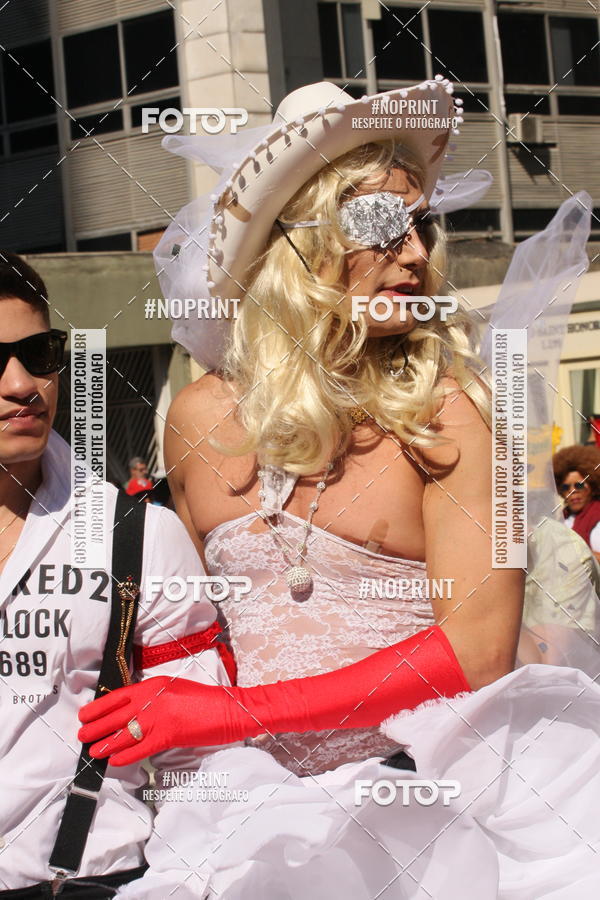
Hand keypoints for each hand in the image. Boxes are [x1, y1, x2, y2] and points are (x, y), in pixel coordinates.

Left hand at [78, 677, 255, 765]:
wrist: (231, 709)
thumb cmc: (207, 701)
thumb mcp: (176, 691)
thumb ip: (156, 698)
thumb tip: (136, 712)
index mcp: (155, 685)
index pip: (119, 696)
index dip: (99, 707)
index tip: (85, 714)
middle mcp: (153, 699)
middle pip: (117, 715)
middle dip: (96, 726)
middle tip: (82, 735)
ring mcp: (160, 717)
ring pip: (124, 733)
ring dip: (106, 743)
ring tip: (93, 751)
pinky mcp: (169, 735)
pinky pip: (140, 748)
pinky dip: (125, 756)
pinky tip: (114, 762)